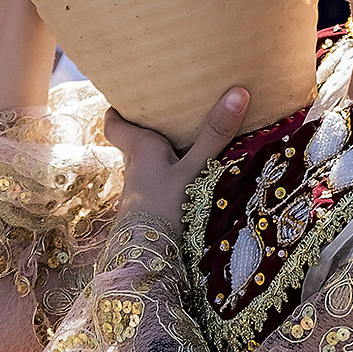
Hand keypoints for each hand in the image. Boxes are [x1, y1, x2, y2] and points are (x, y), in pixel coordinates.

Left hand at [111, 87, 249, 227]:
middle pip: (131, 141)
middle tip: (166, 111)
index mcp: (139, 148)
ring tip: (183, 138)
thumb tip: (238, 93)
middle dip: (145, 127)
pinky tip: (188, 177)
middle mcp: (134, 167)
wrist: (145, 259)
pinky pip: (155, 182)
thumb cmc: (163, 207)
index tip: (126, 98)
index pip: (114, 124)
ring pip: (144, 163)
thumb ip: (215, 135)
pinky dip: (167, 174)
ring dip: (158, 153)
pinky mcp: (149, 209)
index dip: (117, 110)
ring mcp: (140, 190)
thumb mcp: (194, 169)